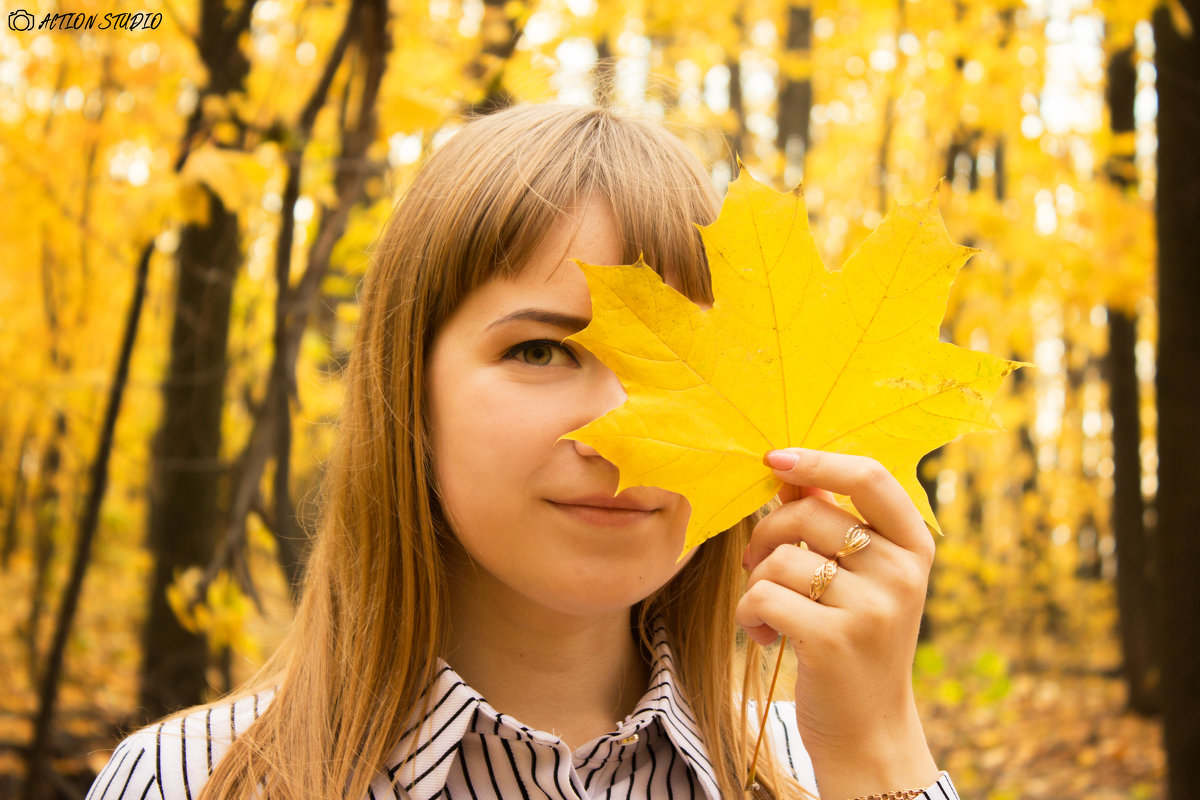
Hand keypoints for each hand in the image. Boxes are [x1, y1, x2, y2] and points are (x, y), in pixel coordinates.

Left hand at [735, 447, 939, 797]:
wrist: (868, 728)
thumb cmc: (856, 637)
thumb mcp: (861, 577)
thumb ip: (830, 521)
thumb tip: (789, 470)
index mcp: (914, 547)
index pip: (869, 477)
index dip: (817, 462)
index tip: (774, 460)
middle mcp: (901, 574)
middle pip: (809, 516)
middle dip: (767, 534)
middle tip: (757, 562)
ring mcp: (872, 609)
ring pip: (779, 560)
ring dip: (756, 583)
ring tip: (771, 611)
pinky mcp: (835, 642)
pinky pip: (762, 597)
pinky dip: (749, 615)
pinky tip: (766, 636)